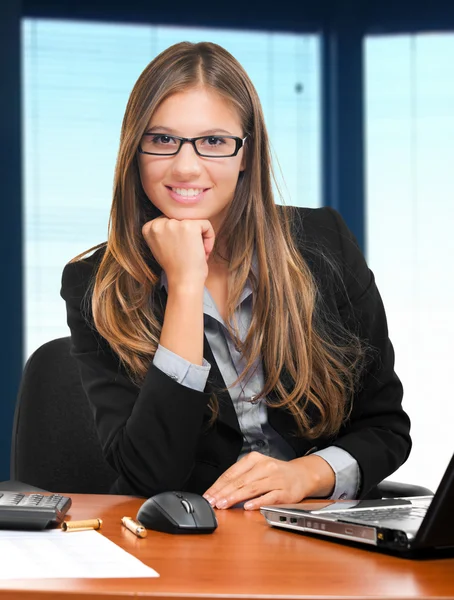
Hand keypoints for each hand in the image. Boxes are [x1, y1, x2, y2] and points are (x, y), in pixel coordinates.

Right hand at [142, 217, 214, 287]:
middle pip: (182, 220)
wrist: (183, 282)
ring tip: (197, 253)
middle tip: (190, 253)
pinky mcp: (189, 225)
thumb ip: (165, 232)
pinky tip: (205, 252)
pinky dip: (210, 238)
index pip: (170, 221)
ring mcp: (173, 223)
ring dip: (200, 238)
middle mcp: (158, 223)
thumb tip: (179, 220)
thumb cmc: (176, 268)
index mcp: (148, 228)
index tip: (180, 251)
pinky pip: (206, 224)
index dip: (179, 236)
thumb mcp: (162, 246)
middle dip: (190, 236)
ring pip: (194, 222)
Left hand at [203, 452, 335, 510]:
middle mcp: (264, 466)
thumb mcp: (257, 468)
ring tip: (223, 504)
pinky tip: (247, 507)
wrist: (301, 475)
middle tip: (211, 502)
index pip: (231, 472)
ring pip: (251, 488)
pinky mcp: (284, 491)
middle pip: (239, 480)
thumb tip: (219, 491)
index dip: (218, 485)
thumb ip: (240, 477)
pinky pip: (269, 497)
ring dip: (235, 497)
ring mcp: (275, 478)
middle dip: (223, 492)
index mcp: (254, 458)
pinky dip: (257, 502)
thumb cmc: (275, 473)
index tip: (208, 495)